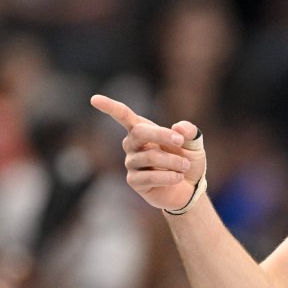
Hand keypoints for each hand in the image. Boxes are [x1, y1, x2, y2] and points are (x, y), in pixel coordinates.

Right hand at [90, 94, 204, 210]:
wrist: (190, 188)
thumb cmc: (187, 161)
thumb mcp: (193, 144)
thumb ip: (189, 132)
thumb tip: (179, 128)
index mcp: (143, 130)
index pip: (123, 115)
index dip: (109, 107)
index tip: (94, 99)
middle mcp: (132, 145)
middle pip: (139, 132)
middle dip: (162, 135)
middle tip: (181, 142)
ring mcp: (131, 163)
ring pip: (150, 157)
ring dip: (173, 161)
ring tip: (184, 166)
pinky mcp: (134, 181)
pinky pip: (149, 176)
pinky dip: (169, 176)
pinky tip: (178, 177)